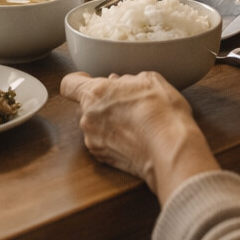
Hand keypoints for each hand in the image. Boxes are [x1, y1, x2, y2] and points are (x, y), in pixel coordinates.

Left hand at [60, 71, 217, 203]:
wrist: (171, 149)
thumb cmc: (161, 113)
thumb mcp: (151, 80)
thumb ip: (129, 79)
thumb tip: (123, 83)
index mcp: (95, 94)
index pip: (69, 84)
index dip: (79, 82)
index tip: (90, 82)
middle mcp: (88, 119)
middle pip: (86, 106)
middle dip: (103, 104)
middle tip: (126, 103)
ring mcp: (94, 141)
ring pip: (95, 126)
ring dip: (109, 123)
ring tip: (136, 123)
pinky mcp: (103, 160)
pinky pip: (103, 144)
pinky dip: (116, 141)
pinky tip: (136, 138)